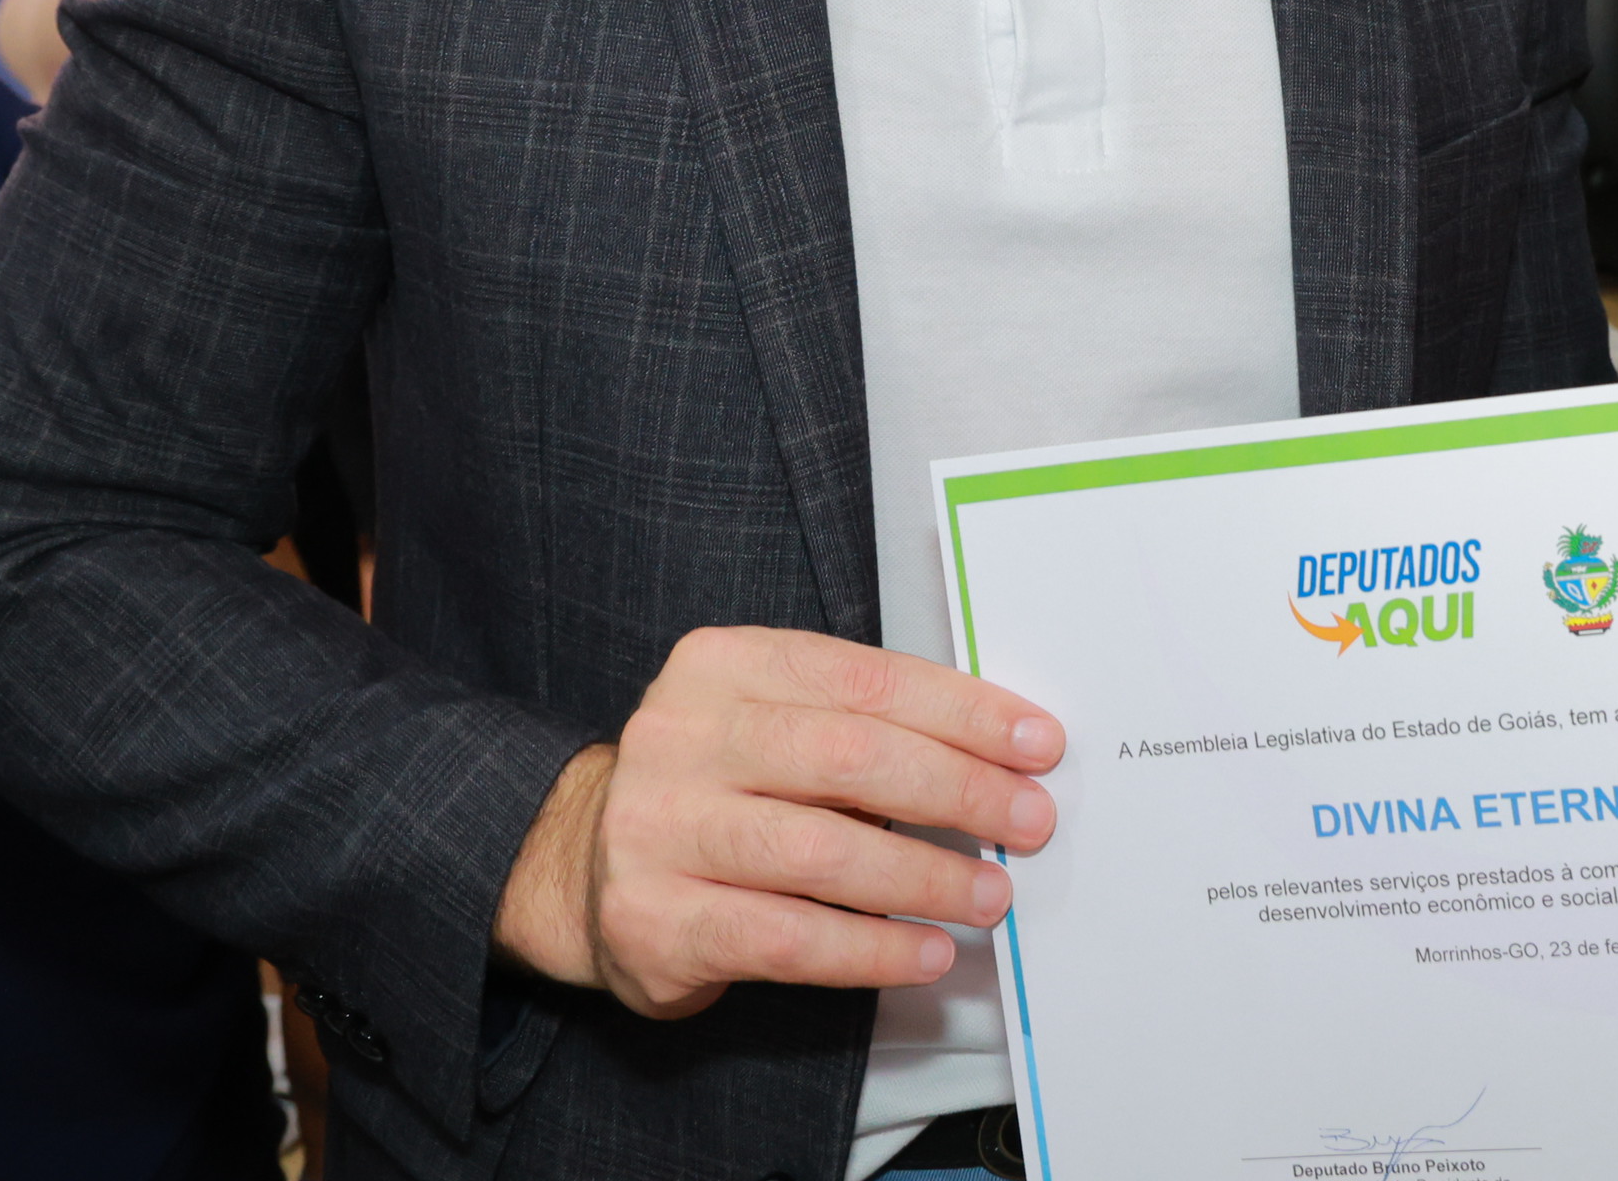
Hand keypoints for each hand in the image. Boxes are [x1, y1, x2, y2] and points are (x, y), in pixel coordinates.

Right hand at [493, 625, 1063, 1018]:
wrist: (582, 869)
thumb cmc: (717, 790)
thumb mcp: (772, 723)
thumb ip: (863, 724)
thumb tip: (1001, 756)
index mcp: (720, 666)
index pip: (864, 678)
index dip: (962, 712)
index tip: (1036, 743)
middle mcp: (680, 736)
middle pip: (848, 757)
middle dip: (958, 790)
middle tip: (1029, 821)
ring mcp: (658, 830)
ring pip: (822, 853)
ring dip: (926, 877)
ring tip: (990, 895)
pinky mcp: (655, 920)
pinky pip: (788, 939)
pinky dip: (872, 950)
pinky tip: (925, 951)